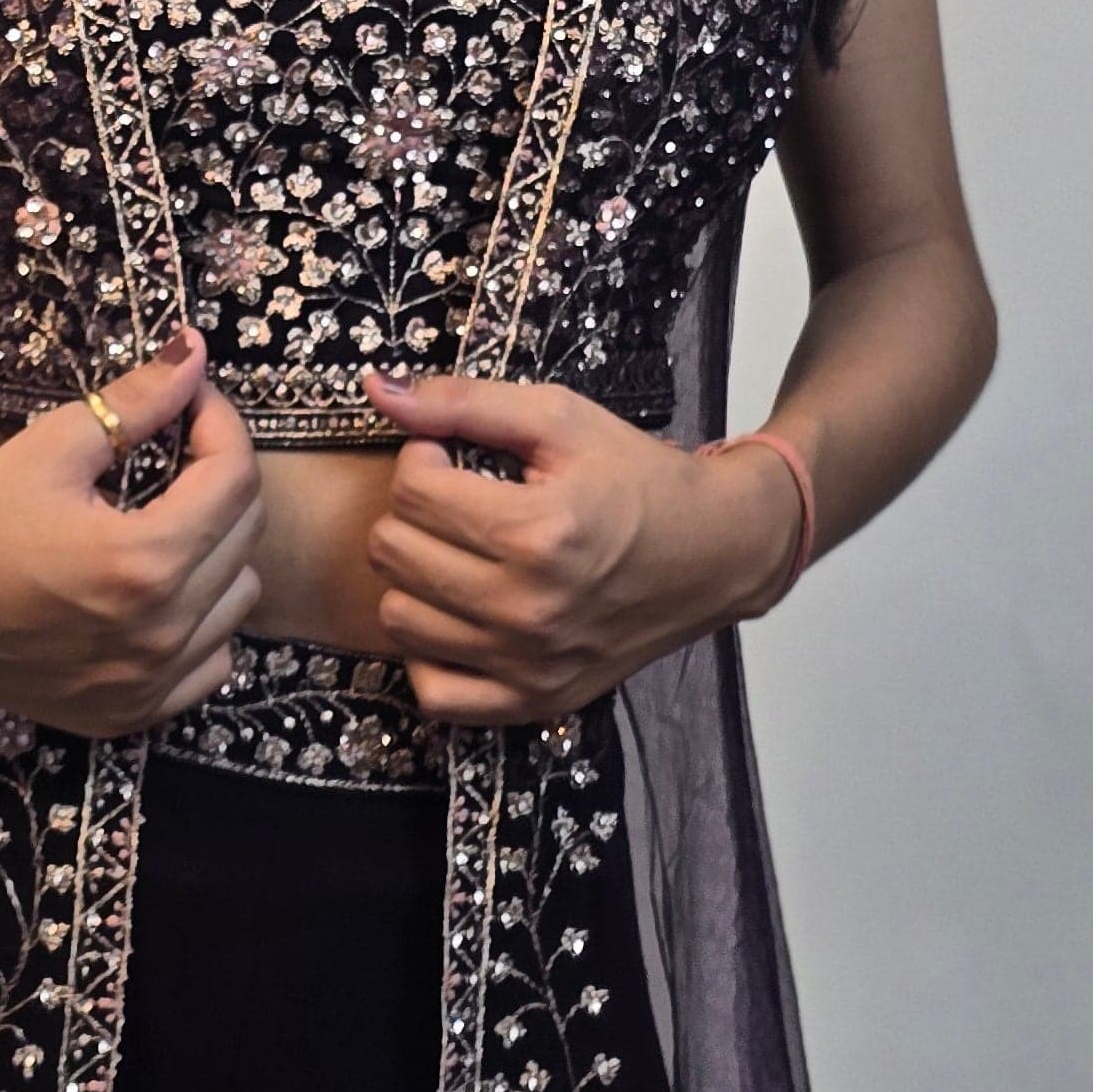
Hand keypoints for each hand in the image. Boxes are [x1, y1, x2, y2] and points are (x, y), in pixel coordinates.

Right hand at [0, 327, 264, 731]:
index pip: (234, 478)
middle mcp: (159, 632)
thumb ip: (136, 401)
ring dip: (217, 550)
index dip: (221, 424)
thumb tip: (195, 354)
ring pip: (238, 600)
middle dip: (221, 478)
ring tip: (164, 524)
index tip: (192, 402)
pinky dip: (201, 622)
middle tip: (176, 452)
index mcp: (143, 561)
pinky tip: (156, 594)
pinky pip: (211, 661)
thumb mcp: (52, 446)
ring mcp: (148, 683)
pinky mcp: (131, 714)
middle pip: (246, 535)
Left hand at [359, 368, 802, 722]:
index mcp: (536, 531)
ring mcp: (529, 664)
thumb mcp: (560, 418)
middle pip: (394, 553)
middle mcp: (528, 607)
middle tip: (454, 501)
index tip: (452, 456)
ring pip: (399, 619)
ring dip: (414, 577)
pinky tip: (456, 615)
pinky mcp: (534, 701)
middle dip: (411, 513)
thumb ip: (465, 402)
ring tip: (457, 552)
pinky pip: (435, 693)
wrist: (714, 553)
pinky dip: (430, 654)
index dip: (421, 458)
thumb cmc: (639, 480)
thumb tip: (379, 390)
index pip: (411, 490)